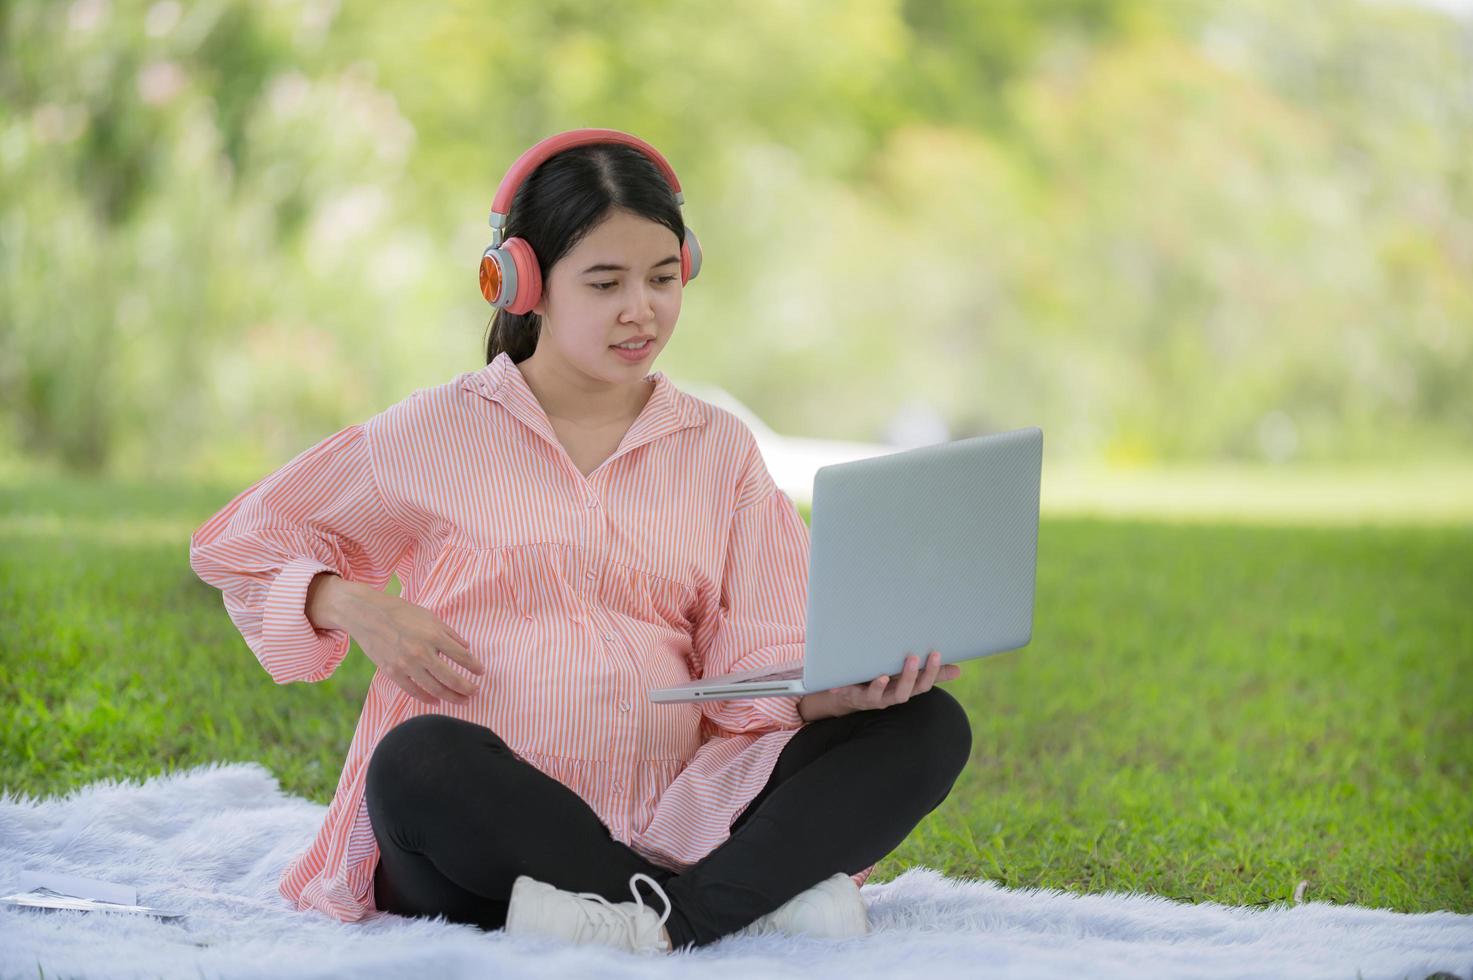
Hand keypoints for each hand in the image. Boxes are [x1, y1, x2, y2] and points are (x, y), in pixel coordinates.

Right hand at [309, 573, 484, 705]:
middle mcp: (421, 652)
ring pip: (434, 688)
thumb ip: (449, 633)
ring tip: (462, 700)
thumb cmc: (402, 613)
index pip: (462, 656)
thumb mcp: (430, 617)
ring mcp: (406, 665)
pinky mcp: (392, 672)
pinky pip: (413, 691)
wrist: (368, 615)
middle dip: (466, 688)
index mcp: (433, 636)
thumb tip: (466, 647)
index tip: (481, 672)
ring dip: (451, 696)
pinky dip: (427, 698)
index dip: (474, 666)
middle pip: (450, 678)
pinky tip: (437, 701)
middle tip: (475, 692)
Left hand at [798, 650, 959, 721]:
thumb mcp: (907, 677)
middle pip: (903, 693)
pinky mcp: (850, 695)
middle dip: (909, 677)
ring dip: (880, 686)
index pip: (922, 686)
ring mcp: (870, 698)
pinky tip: (842, 682)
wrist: (851, 695)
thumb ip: (930, 674)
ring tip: (884, 675)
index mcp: (904, 690)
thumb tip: (959, 671)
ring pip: (878, 696)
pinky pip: (847, 693)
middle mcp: (889, 697)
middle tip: (914, 657)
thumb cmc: (885, 682)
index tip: (936, 653)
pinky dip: (845, 687)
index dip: (931, 672)